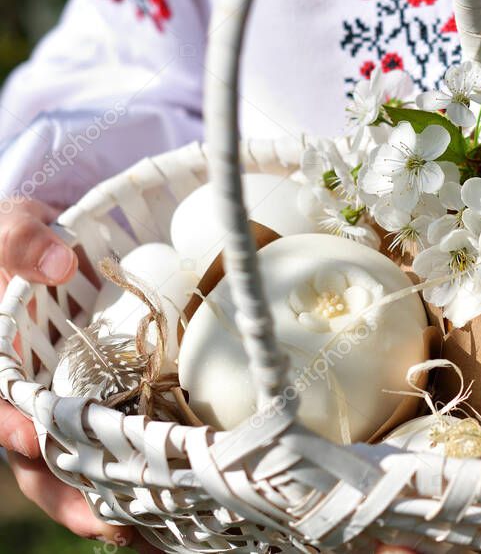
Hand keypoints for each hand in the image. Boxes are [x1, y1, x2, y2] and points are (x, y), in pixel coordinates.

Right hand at [0, 199, 415, 552]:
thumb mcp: (13, 229)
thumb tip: (59, 263)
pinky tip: (191, 513)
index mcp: (7, 371)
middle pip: (48, 465)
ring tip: (165, 539)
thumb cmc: (31, 245)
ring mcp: (79, 413)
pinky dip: (155, 486)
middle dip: (81, 499)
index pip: (6, 411)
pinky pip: (132, 454)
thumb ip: (23, 241)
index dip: (17, 431)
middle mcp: (37, 404)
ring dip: (124, 508)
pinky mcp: (118, 412)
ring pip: (92, 473)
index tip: (36, 442)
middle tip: (122, 526)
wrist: (61, 251)